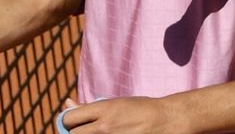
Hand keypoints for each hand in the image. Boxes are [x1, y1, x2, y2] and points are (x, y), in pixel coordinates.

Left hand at [59, 97, 176, 133]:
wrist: (167, 120)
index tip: (74, 123)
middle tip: (85, 132)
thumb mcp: (114, 103)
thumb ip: (89, 107)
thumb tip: (67, 102)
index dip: (68, 121)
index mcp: (103, 110)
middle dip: (76, 133)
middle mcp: (105, 127)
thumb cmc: (141, 109)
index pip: (68, 118)